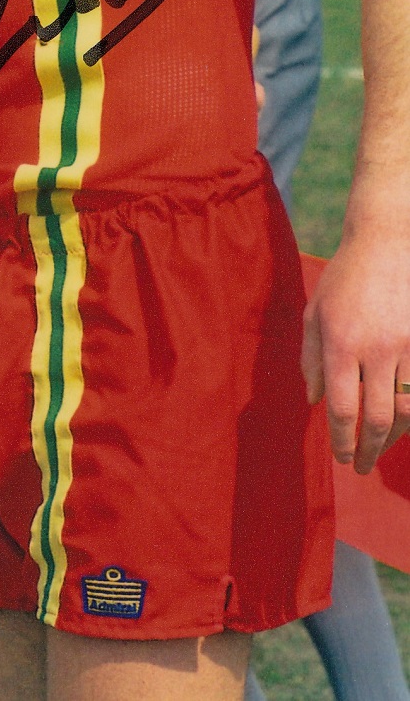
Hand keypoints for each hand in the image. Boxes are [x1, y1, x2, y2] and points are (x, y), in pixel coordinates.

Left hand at [303, 220, 409, 472]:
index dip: (341, 439)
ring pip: (409, 409)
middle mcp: (378, 350)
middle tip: (360, 466)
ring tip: (380, 449)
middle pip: (378, 417)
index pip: (341, 406)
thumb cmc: (345, 280)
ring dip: (395, 438)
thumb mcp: (315, 313)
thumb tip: (313, 401)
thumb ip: (310, 359)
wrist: (390, 244)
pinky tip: (405, 423)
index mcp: (341, 343)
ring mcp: (409, 346)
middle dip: (369, 449)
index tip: (341, 457)